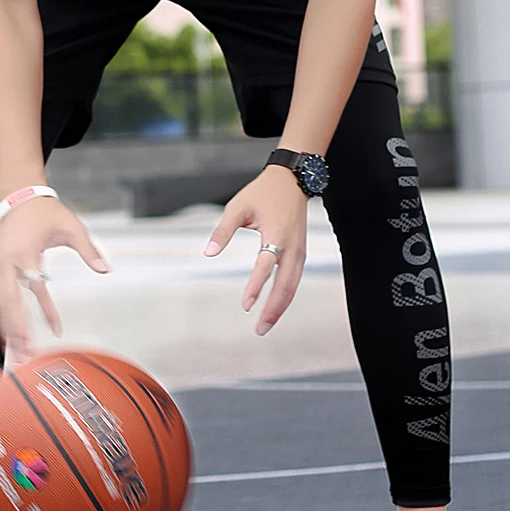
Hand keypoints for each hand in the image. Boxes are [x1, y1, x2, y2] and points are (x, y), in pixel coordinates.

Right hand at [0, 196, 109, 361]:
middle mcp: (5, 262)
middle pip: (10, 302)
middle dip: (17, 330)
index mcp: (24, 252)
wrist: (20, 199)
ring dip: (3, 329)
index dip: (46, 311)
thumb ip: (88, 249)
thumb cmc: (45, 213)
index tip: (56, 331)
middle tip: (27, 353)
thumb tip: (105, 268)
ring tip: (12, 352)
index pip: (36, 288)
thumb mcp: (71, 227)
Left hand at [204, 165, 307, 335]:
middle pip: (286, 285)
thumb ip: (223, 230)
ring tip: (265, 326)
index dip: (256, 285)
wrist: (292, 180)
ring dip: (280, 308)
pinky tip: (274, 310)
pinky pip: (294, 281)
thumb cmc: (262, 193)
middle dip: (273, 309)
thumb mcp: (238, 206)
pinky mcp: (300, 254)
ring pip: (292, 287)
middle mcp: (293, 246)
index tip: (245, 304)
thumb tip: (208, 253)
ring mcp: (300, 252)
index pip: (266, 265)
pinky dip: (285, 298)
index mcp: (277, 233)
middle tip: (259, 329)